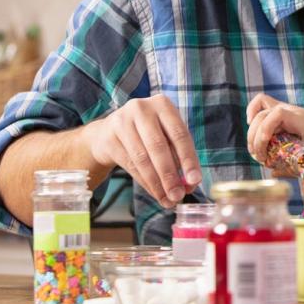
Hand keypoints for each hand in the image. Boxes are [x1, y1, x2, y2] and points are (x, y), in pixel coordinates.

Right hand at [87, 94, 201, 208]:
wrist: (108, 132)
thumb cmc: (147, 134)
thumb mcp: (165, 135)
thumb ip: (179, 156)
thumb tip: (190, 184)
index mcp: (163, 104)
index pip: (180, 135)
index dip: (188, 159)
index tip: (195, 181)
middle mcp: (142, 109)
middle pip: (159, 147)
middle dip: (170, 175)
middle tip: (179, 196)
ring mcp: (122, 122)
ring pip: (143, 159)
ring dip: (157, 183)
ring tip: (168, 199)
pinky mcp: (109, 138)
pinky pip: (130, 165)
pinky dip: (145, 182)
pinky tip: (155, 193)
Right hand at [246, 93, 303, 166]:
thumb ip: (296, 167)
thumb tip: (272, 172)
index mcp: (298, 118)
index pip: (277, 115)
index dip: (266, 129)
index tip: (265, 148)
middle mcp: (287, 110)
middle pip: (262, 118)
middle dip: (256, 140)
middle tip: (262, 159)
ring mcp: (281, 108)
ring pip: (258, 113)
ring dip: (252, 133)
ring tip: (256, 151)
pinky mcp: (278, 111)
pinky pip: (260, 103)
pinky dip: (252, 112)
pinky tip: (251, 125)